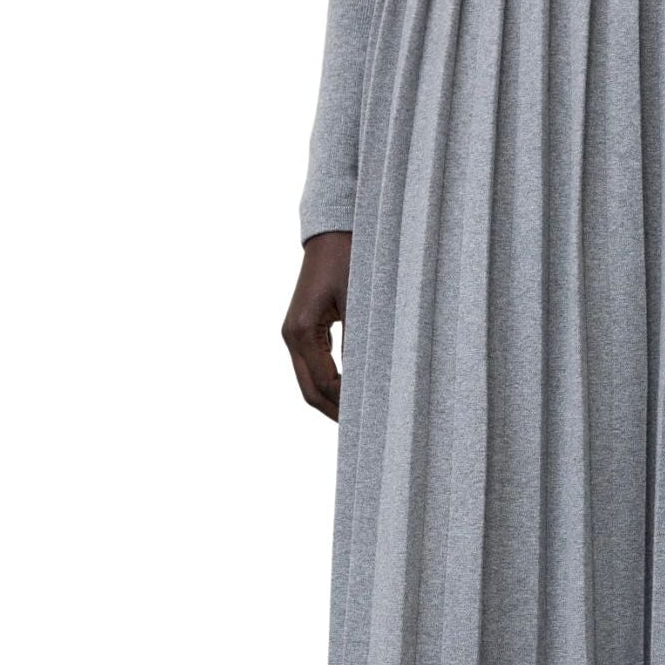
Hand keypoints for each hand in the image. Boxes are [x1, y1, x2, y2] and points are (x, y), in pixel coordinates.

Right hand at [282, 231, 350, 421]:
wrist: (333, 232)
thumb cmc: (349, 260)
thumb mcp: (360, 303)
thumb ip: (360, 344)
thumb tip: (369, 383)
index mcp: (302, 331)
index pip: (324, 384)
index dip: (346, 405)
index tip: (372, 419)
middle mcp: (292, 335)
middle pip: (310, 390)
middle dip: (335, 412)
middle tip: (364, 432)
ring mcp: (295, 333)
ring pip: (310, 381)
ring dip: (332, 401)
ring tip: (360, 418)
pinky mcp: (304, 329)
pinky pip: (314, 366)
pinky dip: (330, 384)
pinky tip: (352, 393)